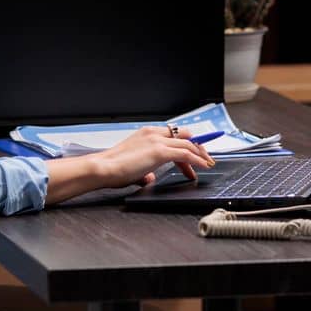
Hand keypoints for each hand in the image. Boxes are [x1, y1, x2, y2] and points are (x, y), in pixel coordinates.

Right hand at [92, 126, 215, 188]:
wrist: (103, 168)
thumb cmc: (112, 169)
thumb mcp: (132, 167)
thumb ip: (143, 171)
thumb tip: (149, 178)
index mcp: (146, 133)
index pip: (173, 135)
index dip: (186, 144)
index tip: (194, 153)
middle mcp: (153, 133)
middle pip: (184, 135)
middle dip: (197, 147)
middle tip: (204, 160)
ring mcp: (156, 141)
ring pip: (188, 143)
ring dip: (200, 154)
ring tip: (207, 164)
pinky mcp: (159, 151)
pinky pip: (185, 153)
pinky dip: (197, 159)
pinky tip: (202, 166)